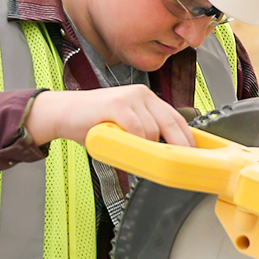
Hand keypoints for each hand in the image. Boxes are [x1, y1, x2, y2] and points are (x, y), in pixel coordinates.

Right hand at [24, 86, 196, 147]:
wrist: (64, 113)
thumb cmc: (93, 122)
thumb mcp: (125, 126)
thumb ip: (144, 135)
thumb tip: (165, 156)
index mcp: (147, 98)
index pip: (177, 119)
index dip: (188, 139)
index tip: (194, 155)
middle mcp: (142, 94)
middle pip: (172, 123)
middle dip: (179, 146)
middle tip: (180, 163)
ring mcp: (130, 98)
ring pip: (153, 130)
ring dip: (145, 147)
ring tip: (130, 151)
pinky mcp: (117, 105)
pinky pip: (137, 129)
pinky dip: (135, 141)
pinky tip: (126, 145)